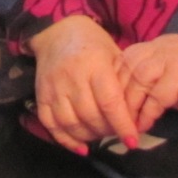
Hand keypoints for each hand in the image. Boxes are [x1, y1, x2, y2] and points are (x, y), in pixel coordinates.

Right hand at [29, 15, 140, 154]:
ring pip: (71, 124)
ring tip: (100, 135)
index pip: (110, 102)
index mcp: (95, 65)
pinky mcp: (40, 95)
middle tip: (117, 132)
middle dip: (108, 131)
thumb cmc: (94, 44)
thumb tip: (138, 115)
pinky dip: (66, 140)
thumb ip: (124, 83)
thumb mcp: (114, 54)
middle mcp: (72, 77)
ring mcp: (53, 87)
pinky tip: (81, 146)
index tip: (133, 141)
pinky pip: (51, 125)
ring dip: (89, 137)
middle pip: (91, 117)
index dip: (122, 125)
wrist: (57, 31)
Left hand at [121, 34, 177, 132]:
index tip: (111, 105)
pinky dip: (148, 112)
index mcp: (158, 44)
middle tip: (117, 120)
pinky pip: (157, 95)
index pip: (126, 58)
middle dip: (120, 96)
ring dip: (132, 106)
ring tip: (131, 125)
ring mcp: (174, 57)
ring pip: (140, 80)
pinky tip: (146, 124)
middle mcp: (164, 45)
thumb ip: (147, 82)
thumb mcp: (167, 81)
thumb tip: (120, 101)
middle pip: (129, 68)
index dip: (115, 82)